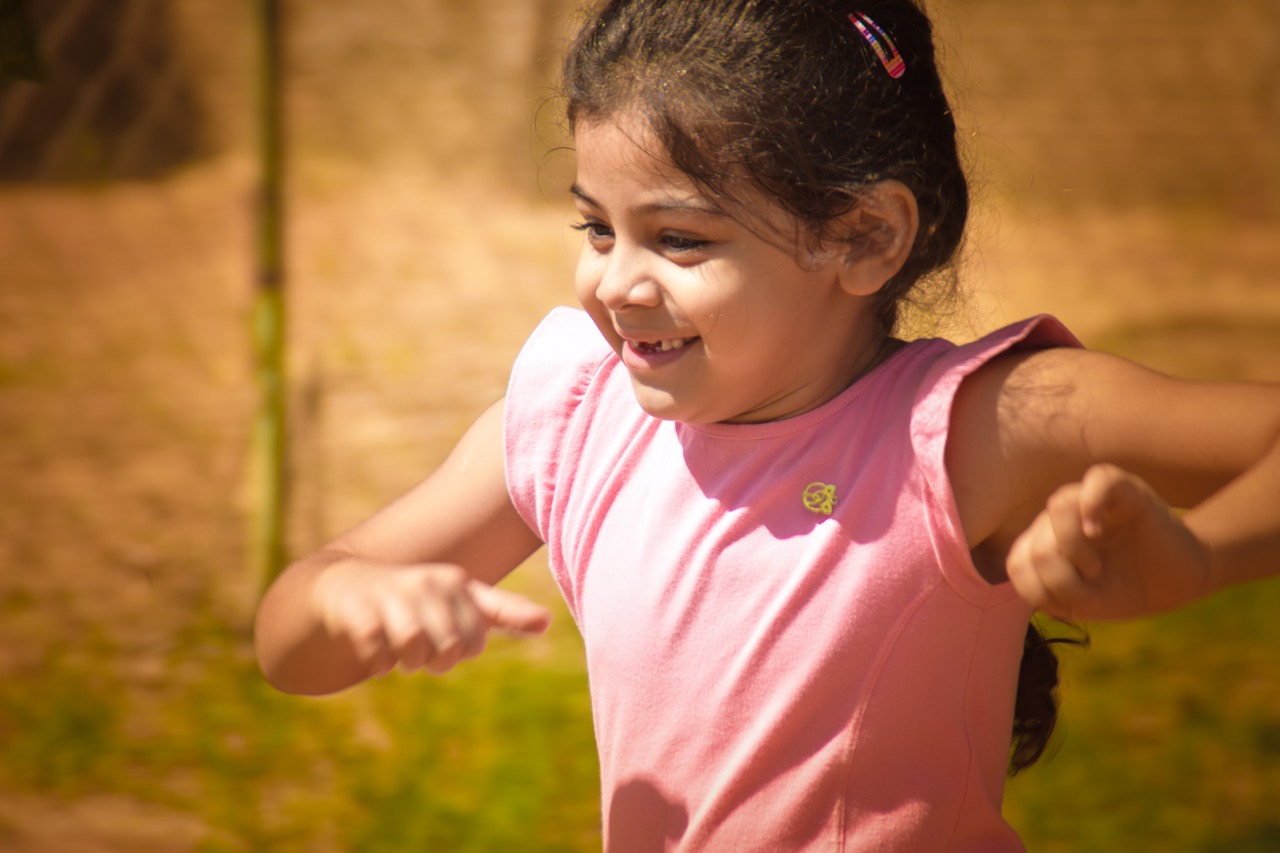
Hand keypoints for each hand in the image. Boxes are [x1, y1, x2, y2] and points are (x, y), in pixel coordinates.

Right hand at [313, 561, 550, 676]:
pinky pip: (377, 653)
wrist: (345, 587)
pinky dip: (378, 665)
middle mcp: (426, 582)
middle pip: (449, 647)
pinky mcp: (358, 610)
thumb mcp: (461, 602)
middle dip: (436, 662)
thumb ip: (504, 612)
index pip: (479, 634)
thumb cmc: (417, 601)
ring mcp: (391, 593)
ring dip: (407, 662)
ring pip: (414, 647)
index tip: (455, 642)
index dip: (467, 650)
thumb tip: (547, 623)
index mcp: (456, 583)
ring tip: (401, 652)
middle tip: (422, 652)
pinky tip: (375, 653)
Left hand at [1007, 464, 1213, 620]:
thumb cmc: (1126, 589)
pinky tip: (1097, 528)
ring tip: (1095, 566)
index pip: (1017, 561)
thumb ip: (1044, 589)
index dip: (1039, 587)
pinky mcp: (1127, 490)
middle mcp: (1063, 519)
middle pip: (1036, 541)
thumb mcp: (1080, 602)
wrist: (1178, 580)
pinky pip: (1097, 480)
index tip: (1070, 597)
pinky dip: (1092, 505)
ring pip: (1059, 506)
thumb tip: (1029, 563)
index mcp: (1046, 542)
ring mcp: (1093, 501)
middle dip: (1062, 575)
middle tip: (1091, 580)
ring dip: (1075, 549)